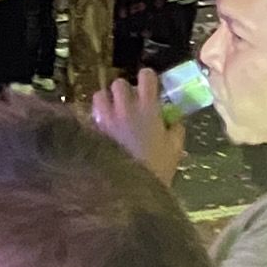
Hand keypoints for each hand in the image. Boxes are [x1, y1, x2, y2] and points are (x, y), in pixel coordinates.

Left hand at [89, 69, 184, 186]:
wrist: (132, 189)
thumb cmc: (158, 168)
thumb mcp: (175, 149)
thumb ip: (175, 129)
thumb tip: (174, 118)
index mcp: (148, 109)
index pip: (146, 76)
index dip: (148, 77)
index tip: (149, 84)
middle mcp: (125, 108)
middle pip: (119, 82)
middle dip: (124, 89)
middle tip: (129, 102)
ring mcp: (107, 118)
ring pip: (99, 94)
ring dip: (106, 100)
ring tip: (112, 112)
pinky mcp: (94, 130)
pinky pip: (91, 114)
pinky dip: (96, 116)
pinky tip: (103, 128)